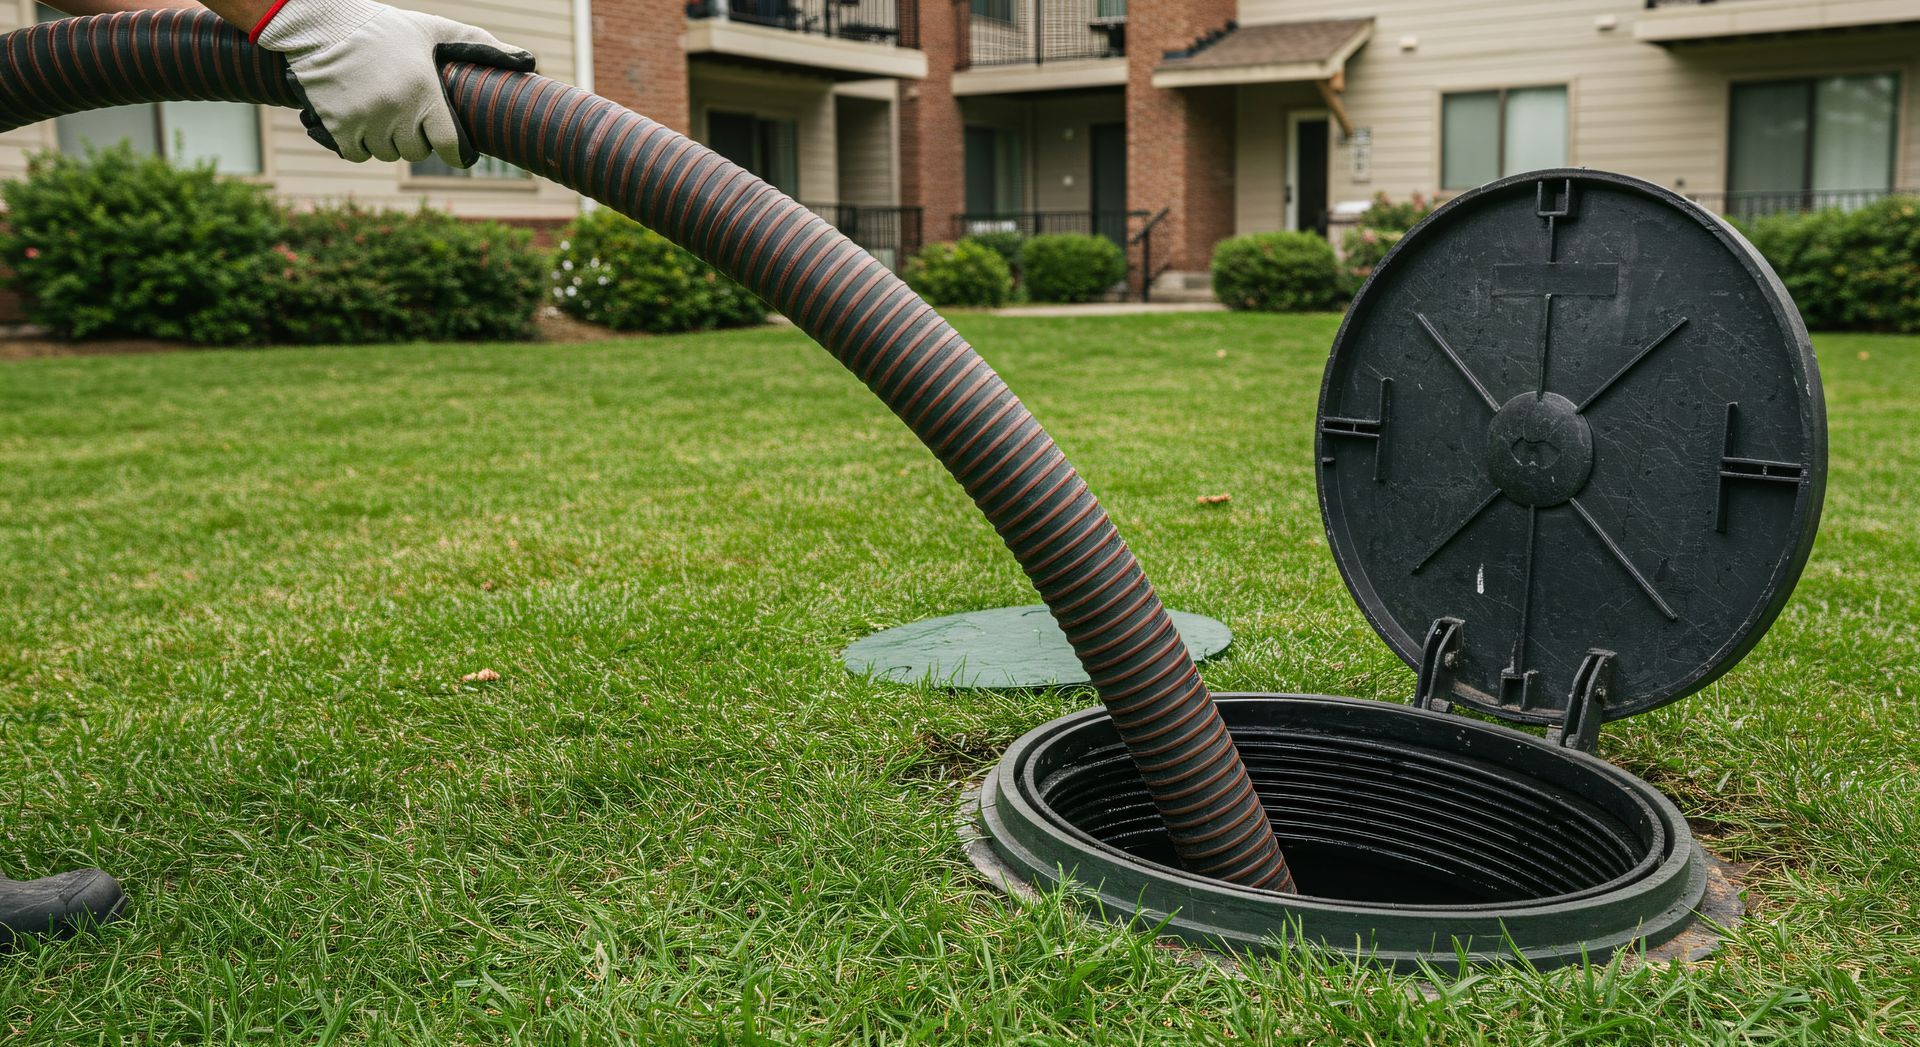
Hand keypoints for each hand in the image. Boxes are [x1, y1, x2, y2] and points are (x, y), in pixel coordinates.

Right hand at [252, 0, 534, 166]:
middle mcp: (396, 111)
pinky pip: (358, 154)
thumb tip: (527, 60)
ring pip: (388, 154)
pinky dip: (360, 145)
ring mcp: (365, 121)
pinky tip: (361, 122)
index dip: (457, 154)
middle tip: (410, 117)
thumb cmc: (384, 29)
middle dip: (416, 138)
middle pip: (417, 152)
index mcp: (424, 92)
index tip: (460, 155)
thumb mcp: (433, 30)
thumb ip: (479, 44)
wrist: (321, 25)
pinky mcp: (338, 126)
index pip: (450, 146)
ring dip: (388, 141)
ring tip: (383, 113)